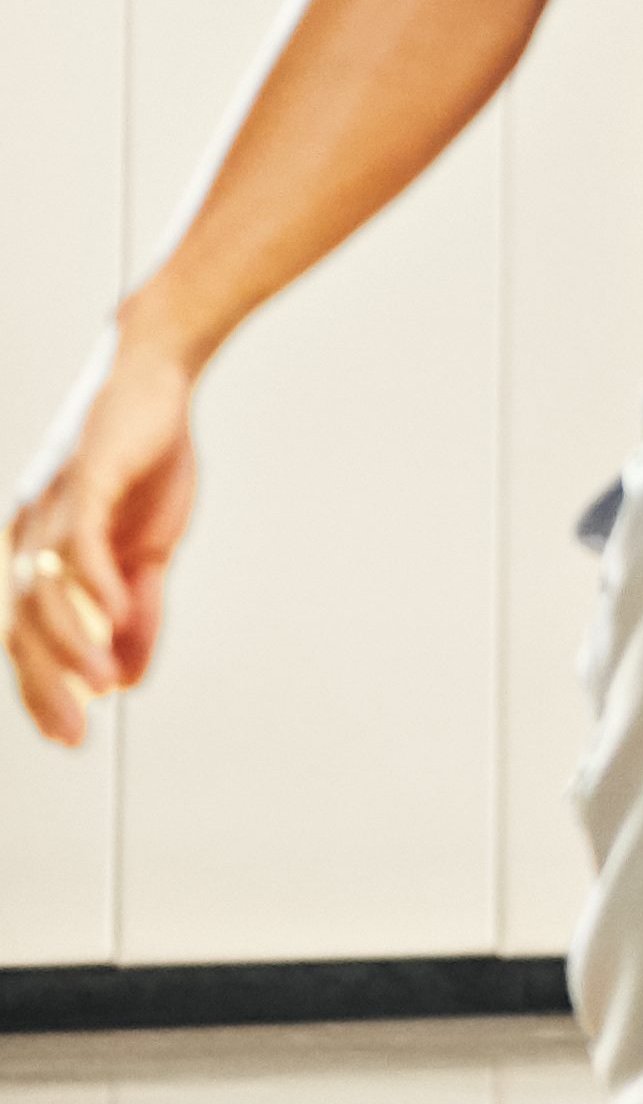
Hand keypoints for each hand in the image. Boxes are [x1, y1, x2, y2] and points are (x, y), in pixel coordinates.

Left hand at [9, 327, 198, 747]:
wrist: (159, 370)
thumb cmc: (146, 456)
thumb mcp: (150, 550)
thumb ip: (139, 612)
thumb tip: (132, 676)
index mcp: (35, 552)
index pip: (24, 637)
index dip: (41, 688)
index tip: (68, 733)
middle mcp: (28, 533)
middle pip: (22, 625)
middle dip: (46, 685)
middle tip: (75, 733)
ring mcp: (51, 504)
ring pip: (43, 592)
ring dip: (74, 644)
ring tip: (105, 683)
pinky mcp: (84, 477)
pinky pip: (78, 543)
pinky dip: (93, 585)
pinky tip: (116, 616)